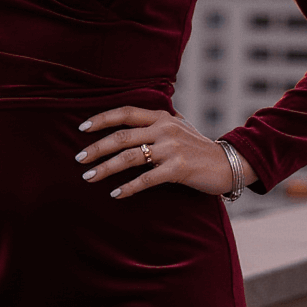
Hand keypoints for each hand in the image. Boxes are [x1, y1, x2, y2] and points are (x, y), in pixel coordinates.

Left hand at [74, 106, 255, 199]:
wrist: (228, 163)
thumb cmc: (199, 148)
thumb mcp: (179, 126)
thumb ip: (159, 121)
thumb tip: (134, 119)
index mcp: (162, 117)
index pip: (126, 112)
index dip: (102, 119)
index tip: (82, 128)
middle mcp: (165, 129)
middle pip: (122, 136)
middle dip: (96, 147)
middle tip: (78, 159)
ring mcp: (172, 148)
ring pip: (130, 156)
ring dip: (106, 168)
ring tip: (89, 177)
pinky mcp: (179, 168)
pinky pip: (147, 178)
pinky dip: (129, 187)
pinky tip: (115, 194)